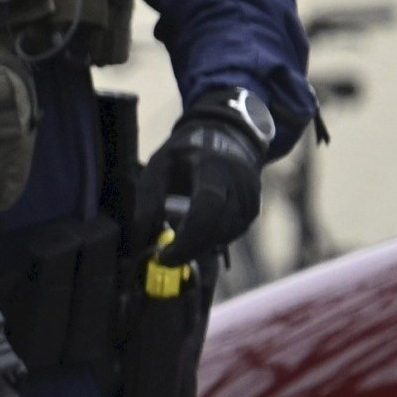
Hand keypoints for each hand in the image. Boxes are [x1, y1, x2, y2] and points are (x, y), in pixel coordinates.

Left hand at [150, 100, 270, 257]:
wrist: (226, 138)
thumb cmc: (187, 152)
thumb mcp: (160, 162)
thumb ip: (149, 193)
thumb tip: (143, 227)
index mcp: (215, 167)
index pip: (208, 206)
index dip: (188, 236)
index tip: (164, 254)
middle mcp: (240, 184)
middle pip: (219, 227)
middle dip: (191, 248)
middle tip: (166, 258)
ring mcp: (251, 198)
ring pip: (227, 235)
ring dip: (201, 245)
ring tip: (178, 242)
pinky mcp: (253, 210)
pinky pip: (232, 234)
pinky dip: (212, 239)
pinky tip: (195, 235)